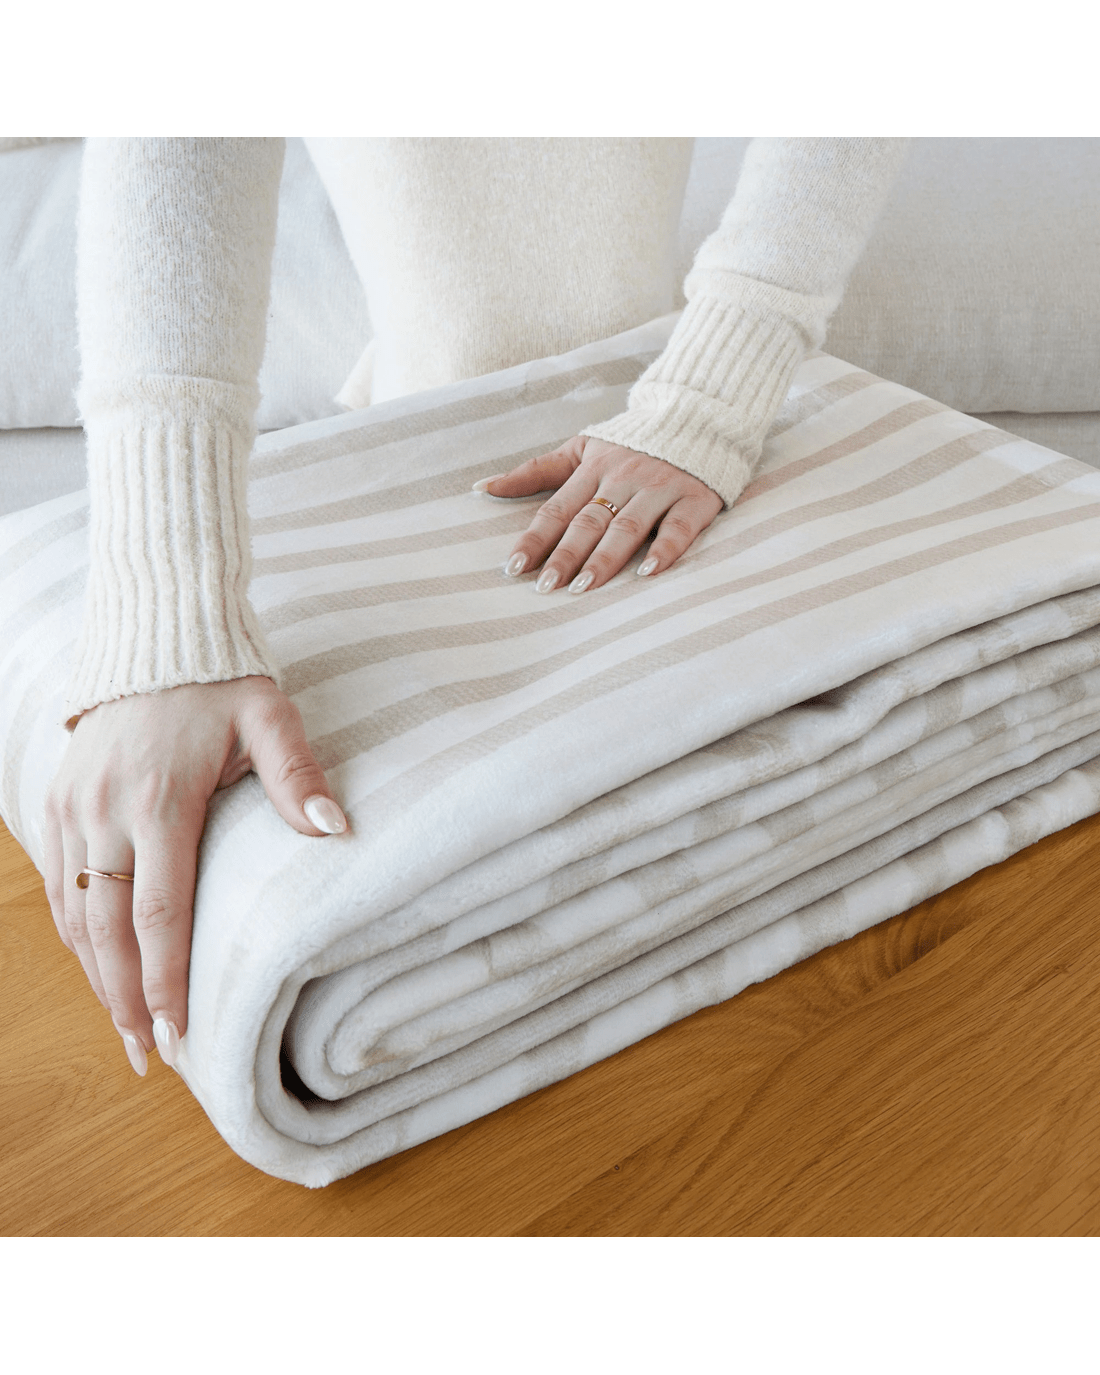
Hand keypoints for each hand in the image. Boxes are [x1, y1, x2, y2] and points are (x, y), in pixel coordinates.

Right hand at [42, 677, 346, 1075]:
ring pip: (73, 912)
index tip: (179, 1034)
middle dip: (126, 999)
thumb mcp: (268, 716)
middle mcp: (105, 809)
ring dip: (96, 975)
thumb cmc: (221, 681)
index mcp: (160, 798)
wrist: (154, 635)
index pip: (158, 912)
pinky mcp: (56, 799)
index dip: (165, 980)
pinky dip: (74, 933)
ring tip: (126, 1027)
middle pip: (106, 928)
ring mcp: (72, 805)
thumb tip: (335, 831)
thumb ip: (297, 774)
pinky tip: (96, 965)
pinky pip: (57, 881)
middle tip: (151, 1055)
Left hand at [479, 436, 723, 593]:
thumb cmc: (631, 442)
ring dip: (605, 558)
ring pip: (628, 527)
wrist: (699, 418)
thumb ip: (535, 471)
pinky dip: (665, 549)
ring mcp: (660, 488)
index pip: (557, 509)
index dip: (535, 539)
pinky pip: (679, 528)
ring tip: (582, 587)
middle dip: (565, 555)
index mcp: (593, 468)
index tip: (515, 567)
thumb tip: (481, 488)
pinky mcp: (695, 498)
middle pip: (589, 522)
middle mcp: (623, 477)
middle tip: (545, 587)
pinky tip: (647, 573)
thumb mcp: (582, 448)